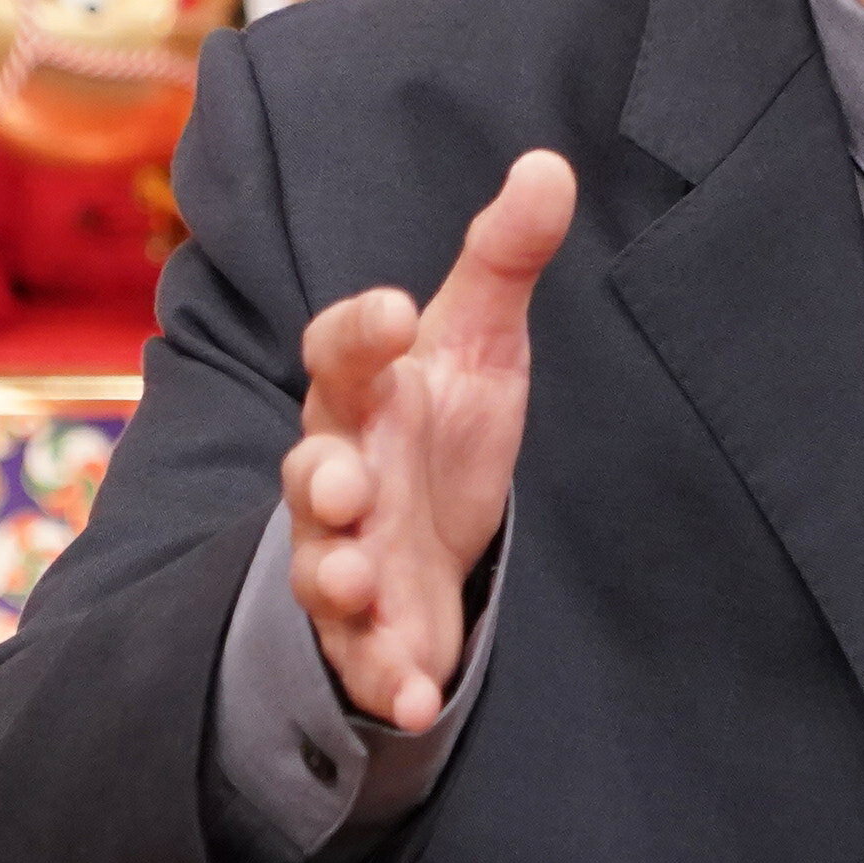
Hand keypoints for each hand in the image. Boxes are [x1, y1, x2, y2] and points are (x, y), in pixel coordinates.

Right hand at [280, 150, 575, 730]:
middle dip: (323, 478)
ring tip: (357, 582)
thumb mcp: (480, 332)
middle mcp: (341, 467)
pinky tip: (416, 699)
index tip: (399, 309)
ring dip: (335, 576)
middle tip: (347, 482)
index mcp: (365, 386)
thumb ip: (505, 254)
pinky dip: (385, 678)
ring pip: (321, 565)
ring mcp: (348, 551)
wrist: (426, 519)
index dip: (362, 326)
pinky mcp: (369, 628)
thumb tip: (551, 163)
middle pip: (312, 468)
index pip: (343, 347)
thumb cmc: (439, 411)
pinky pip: (364, 657)